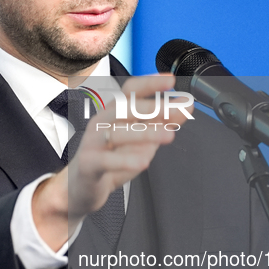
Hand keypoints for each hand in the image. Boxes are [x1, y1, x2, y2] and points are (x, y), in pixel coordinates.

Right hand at [32, 75, 193, 250]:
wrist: (82, 187)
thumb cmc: (110, 159)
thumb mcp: (141, 139)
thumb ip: (163, 122)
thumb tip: (186, 105)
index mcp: (115, 113)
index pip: (130, 90)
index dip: (150, 83)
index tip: (170, 81)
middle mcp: (102, 123)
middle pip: (123, 107)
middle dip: (150, 107)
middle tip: (173, 110)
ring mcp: (93, 142)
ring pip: (118, 133)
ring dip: (146, 133)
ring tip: (168, 136)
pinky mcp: (89, 164)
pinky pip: (107, 160)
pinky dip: (126, 160)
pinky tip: (143, 162)